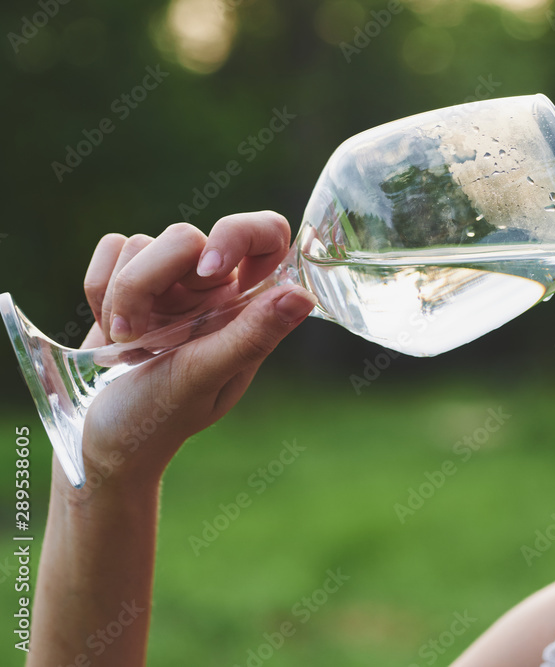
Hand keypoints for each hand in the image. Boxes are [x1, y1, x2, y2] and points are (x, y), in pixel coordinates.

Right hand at [65, 211, 316, 495]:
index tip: (207, 269)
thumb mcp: (206, 377)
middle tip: (143, 336)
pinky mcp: (128, 279)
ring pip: (141, 243)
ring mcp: (171, 283)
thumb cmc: (160, 416)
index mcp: (246, 306)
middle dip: (148, 284)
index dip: (239, 234)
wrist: (101, 440)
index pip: (268, 234)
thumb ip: (251, 336)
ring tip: (128, 345)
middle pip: (186, 236)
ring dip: (121, 299)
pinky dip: (98, 292)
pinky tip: (110, 331)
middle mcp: (214, 288)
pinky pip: (111, 248)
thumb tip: (303, 296)